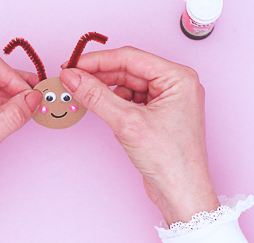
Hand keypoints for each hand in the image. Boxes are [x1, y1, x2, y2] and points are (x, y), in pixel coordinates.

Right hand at [60, 46, 218, 223]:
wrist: (182, 194)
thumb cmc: (172, 161)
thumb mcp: (128, 123)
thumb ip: (96, 96)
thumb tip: (73, 77)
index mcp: (178, 77)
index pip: (131, 58)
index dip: (98, 60)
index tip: (73, 65)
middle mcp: (175, 85)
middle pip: (128, 70)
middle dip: (99, 76)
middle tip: (71, 79)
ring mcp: (167, 100)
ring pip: (127, 85)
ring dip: (105, 91)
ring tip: (84, 96)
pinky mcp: (157, 115)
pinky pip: (130, 100)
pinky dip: (114, 104)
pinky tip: (103, 112)